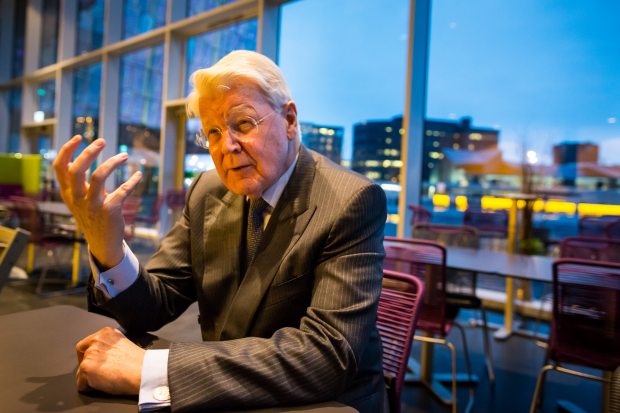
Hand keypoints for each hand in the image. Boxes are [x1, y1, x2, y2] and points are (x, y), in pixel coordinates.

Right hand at [53, 135, 141, 267]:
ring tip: (124, 156)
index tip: (79, 137)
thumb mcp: (79, 198)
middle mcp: (77, 198)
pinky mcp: (109, 211)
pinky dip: (132, 181)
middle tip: (102, 141)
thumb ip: (78, 181)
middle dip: (89, 153)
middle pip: (76, 170)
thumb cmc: (92, 215)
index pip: (60, 168)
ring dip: (112, 163)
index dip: (66, 150)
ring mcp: (93, 205)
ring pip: (98, 177)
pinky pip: (122, 190)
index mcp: (68, 192)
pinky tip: (138, 175)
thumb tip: (80, 157)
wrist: (102, 242)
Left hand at [75, 327, 144, 394]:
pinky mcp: (87, 368)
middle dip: (90, 365)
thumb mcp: (124, 344)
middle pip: (82, 356)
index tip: (97, 362)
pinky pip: (80, 383)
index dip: (91, 355)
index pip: (87, 343)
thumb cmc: (139, 362)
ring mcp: (90, 354)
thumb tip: (103, 354)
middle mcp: (96, 340)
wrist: (143, 371)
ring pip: (81, 370)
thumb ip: (110, 345)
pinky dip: (88, 387)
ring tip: (105, 379)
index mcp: (106, 333)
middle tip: (100, 373)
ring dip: (90, 377)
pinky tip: (102, 385)